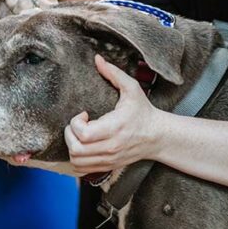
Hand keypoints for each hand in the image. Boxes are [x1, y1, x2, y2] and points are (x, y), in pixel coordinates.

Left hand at [65, 54, 163, 173]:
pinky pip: (82, 170)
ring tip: (79, 135)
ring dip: (71, 146)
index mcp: (114, 128)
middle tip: (77, 124)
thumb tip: (98, 59)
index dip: (76, 123)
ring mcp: (108, 159)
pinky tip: (82, 146)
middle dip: (69, 134)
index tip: (83, 114)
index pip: (83, 134)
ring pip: (76, 161)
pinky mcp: (107, 166)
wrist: (158, 136)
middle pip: (76, 149)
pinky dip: (76, 160)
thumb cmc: (143, 112)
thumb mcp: (132, 89)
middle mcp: (110, 147)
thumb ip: (114, 73)